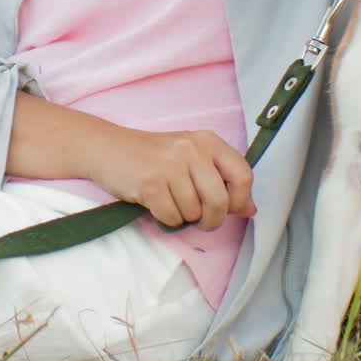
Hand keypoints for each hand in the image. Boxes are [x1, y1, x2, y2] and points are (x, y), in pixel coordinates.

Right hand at [89, 127, 255, 228]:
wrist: (110, 149)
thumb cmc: (155, 156)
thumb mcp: (193, 158)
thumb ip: (222, 179)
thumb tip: (251, 209)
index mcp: (208, 141)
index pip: (243, 175)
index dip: (240, 200)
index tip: (230, 209)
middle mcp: (192, 149)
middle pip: (220, 201)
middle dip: (212, 220)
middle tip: (201, 219)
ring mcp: (171, 165)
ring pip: (194, 213)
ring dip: (185, 218)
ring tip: (172, 202)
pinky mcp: (150, 183)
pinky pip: (172, 218)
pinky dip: (167, 219)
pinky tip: (157, 204)